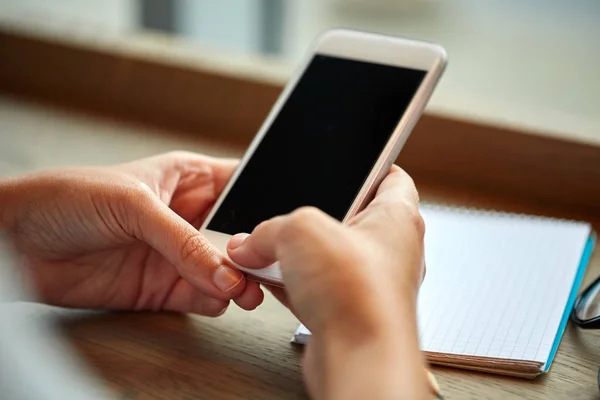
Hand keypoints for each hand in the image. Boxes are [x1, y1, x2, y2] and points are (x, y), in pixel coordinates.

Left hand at [0, 151, 262, 315]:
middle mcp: (187, 217)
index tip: (278, 224)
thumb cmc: (67, 198)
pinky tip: (217, 298)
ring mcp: (175, 254)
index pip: (240, 185)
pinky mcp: (161, 287)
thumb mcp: (134, 205)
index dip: (263, 202)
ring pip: (224, 270)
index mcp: (187, 178)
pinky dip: (214, 302)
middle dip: (254, 250)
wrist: (17, 242)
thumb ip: (183, 240)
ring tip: (244, 289)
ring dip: (238, 281)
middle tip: (265, 265)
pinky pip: (201, 297)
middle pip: (238, 234)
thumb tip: (225, 271)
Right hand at [227, 166, 428, 398]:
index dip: (368, 165)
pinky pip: (318, 288)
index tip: (347, 162)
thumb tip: (248, 242)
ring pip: (328, 256)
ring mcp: (369, 283)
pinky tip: (270, 281)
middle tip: (290, 210)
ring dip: (298, 255)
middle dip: (314, 215)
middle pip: (350, 217)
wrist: (359, 358)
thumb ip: (268, 229)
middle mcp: (390, 250)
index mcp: (397, 217)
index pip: (390, 176)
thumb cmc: (357, 293)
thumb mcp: (299, 231)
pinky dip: (294, 284)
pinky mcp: (349, 311)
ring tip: (271, 249)